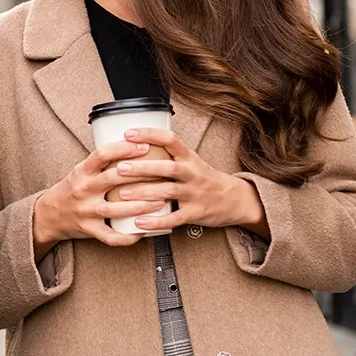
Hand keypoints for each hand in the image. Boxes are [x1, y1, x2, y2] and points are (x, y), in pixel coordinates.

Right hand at [32, 140, 171, 255]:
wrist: (49, 214)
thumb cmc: (72, 189)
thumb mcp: (81, 171)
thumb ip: (102, 163)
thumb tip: (134, 147)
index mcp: (82, 171)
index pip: (102, 154)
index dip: (124, 148)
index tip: (144, 145)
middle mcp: (83, 189)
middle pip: (113, 178)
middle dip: (140, 175)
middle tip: (163, 171)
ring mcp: (85, 210)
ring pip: (115, 209)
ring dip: (140, 206)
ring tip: (160, 202)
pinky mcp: (88, 229)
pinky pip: (110, 236)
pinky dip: (128, 236)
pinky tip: (143, 232)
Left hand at [116, 128, 267, 234]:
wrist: (236, 199)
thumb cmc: (203, 178)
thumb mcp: (190, 160)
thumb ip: (167, 154)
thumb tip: (131, 144)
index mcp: (189, 157)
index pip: (170, 139)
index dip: (149, 134)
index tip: (128, 133)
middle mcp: (192, 173)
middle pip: (167, 167)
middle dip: (142, 167)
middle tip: (120, 167)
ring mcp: (195, 194)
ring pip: (168, 192)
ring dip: (144, 193)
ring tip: (122, 194)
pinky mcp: (196, 213)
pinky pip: (175, 218)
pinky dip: (156, 221)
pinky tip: (139, 221)